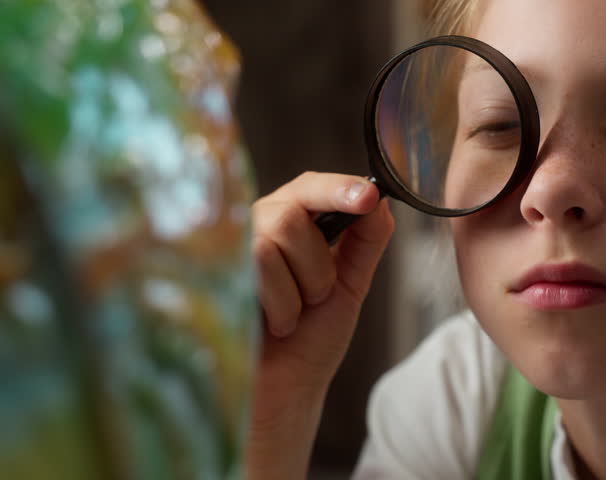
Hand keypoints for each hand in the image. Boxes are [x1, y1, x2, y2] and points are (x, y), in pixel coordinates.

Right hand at [246, 172, 393, 478]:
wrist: (284, 390)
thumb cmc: (313, 338)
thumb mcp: (350, 285)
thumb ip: (365, 240)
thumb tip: (380, 199)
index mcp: (292, 223)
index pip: (312, 186)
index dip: (339, 187)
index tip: (368, 195)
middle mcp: (257, 227)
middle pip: (293, 211)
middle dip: (318, 265)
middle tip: (315, 299)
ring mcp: (230, 249)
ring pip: (275, 239)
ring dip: (299, 291)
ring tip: (290, 317)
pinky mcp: (213, 273)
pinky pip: (256, 265)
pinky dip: (280, 305)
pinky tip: (270, 325)